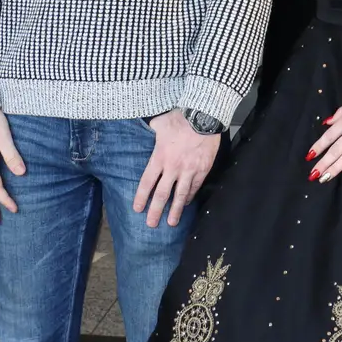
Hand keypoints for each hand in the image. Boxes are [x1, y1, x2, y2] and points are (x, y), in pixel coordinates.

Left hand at [134, 110, 220, 227]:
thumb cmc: (180, 119)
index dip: (141, 197)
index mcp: (159, 157)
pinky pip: (194, 187)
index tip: (138, 209)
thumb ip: (153, 130)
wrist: (203, 116)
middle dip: (155, 211)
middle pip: (162, 194)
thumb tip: (150, 129)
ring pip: (180, 195)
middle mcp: (172, 167)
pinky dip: (189, 197)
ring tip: (171, 223)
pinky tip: (186, 204)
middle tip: (151, 224)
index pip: (147, 182)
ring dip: (175, 211)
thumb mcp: (160, 123)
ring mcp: (188, 170)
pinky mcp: (202, 170)